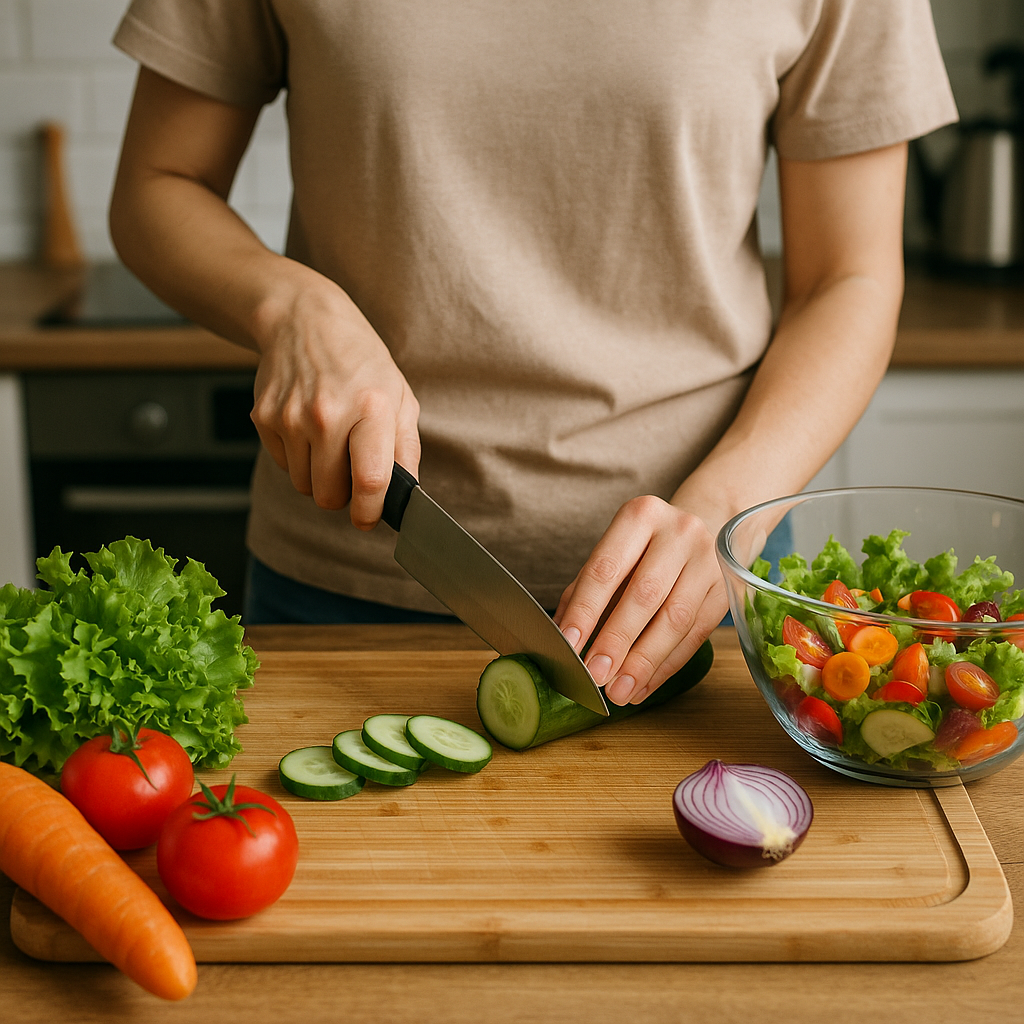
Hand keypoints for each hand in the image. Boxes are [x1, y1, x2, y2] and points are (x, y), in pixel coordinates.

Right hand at [250, 283, 420, 527]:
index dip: (370, 512)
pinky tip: (308, 427)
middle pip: (330, 495)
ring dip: (319, 476)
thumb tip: (406, 495)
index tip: (369, 519)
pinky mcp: (264, 417)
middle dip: (343, 495)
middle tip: (350, 471)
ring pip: (304, 486)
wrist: (304, 320)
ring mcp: (291, 417)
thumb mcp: (399, 396)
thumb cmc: (360, 362)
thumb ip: (406, 449)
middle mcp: (328, 414)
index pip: (370, 480)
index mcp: (371, 408)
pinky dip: (297, 458)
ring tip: (330, 441)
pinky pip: (283, 465)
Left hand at [553, 496, 727, 704]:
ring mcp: (709, 560)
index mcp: (639, 516)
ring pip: (675, 620)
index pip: (606, 568)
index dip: (586, 610)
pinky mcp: (727, 589)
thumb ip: (584, 593)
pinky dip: (666, 667)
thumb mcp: (611, 556)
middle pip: (644, 594)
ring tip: (619, 691)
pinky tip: (643, 686)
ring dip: (644, 662)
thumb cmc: (644, 548)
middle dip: (617, 640)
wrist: (703, 528)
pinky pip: (696, 636)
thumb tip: (562, 640)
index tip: (569, 644)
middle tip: (595, 676)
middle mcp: (679, 532)